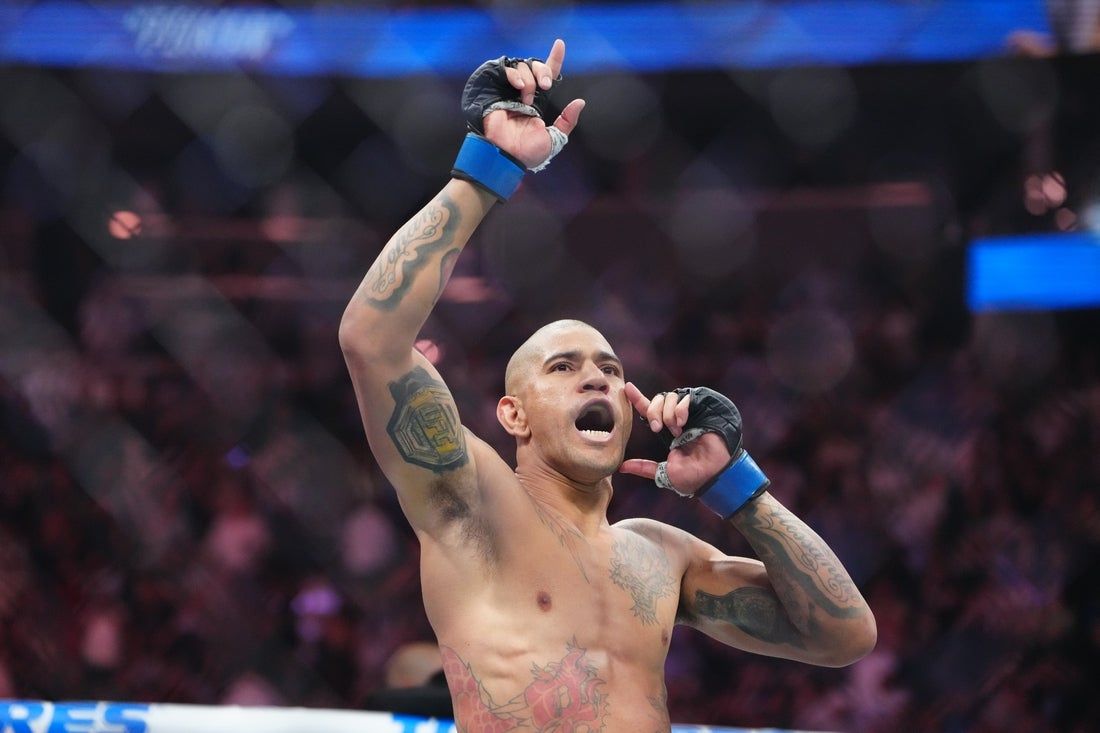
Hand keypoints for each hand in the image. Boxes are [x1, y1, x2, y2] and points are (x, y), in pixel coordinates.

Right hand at [482, 39, 585, 168]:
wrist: (506, 155)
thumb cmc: (527, 152)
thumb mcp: (554, 139)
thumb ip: (567, 121)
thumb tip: (580, 102)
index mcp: (537, 102)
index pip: (547, 75)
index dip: (554, 59)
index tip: (560, 44)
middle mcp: (523, 92)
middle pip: (535, 65)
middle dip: (543, 71)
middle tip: (546, 86)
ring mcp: (508, 89)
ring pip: (522, 65)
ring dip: (529, 81)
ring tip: (525, 101)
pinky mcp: (494, 88)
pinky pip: (507, 69)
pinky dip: (516, 75)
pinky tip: (519, 88)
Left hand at [618, 382, 732, 495]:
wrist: (713, 475)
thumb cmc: (692, 477)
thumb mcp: (663, 473)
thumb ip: (644, 467)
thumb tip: (621, 467)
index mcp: (667, 431)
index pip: (650, 410)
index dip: (638, 398)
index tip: (627, 388)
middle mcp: (676, 420)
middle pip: (657, 400)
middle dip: (653, 411)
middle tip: (656, 428)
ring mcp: (689, 414)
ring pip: (669, 397)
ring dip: (667, 414)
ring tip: (676, 430)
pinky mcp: (701, 410)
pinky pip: (684, 398)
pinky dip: (679, 410)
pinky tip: (682, 423)